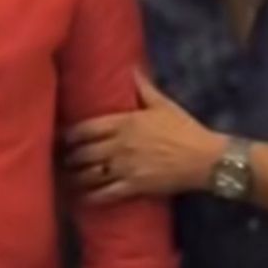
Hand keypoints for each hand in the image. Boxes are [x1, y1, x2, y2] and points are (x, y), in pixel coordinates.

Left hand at [66, 70, 224, 202]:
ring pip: (89, 175)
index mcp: (124, 123)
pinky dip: (90, 197)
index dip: (69, 135)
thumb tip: (132, 68)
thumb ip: (144, 88)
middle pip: (83, 153)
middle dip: (69, 158)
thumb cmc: (185, 129)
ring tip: (67, 178)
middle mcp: (119, 145)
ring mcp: (125, 167)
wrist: (206, 158)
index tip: (61, 138)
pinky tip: (81, 198)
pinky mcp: (134, 187)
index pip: (86, 129)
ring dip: (75, 177)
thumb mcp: (164, 105)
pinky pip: (104, 194)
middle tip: (61, 160)